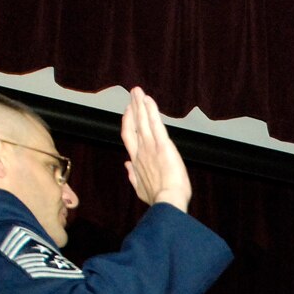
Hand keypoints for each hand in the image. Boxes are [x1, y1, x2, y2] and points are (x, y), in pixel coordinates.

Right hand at [121, 87, 191, 210]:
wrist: (167, 202)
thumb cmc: (158, 199)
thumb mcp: (140, 189)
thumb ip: (133, 175)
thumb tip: (126, 165)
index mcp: (137, 160)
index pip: (129, 137)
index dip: (127, 122)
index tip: (128, 111)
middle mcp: (141, 150)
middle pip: (133, 124)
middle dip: (133, 107)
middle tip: (132, 94)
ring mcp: (151, 147)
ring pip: (142, 121)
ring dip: (140, 104)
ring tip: (137, 91)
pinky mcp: (163, 145)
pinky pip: (155, 124)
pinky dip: (151, 110)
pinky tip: (148, 99)